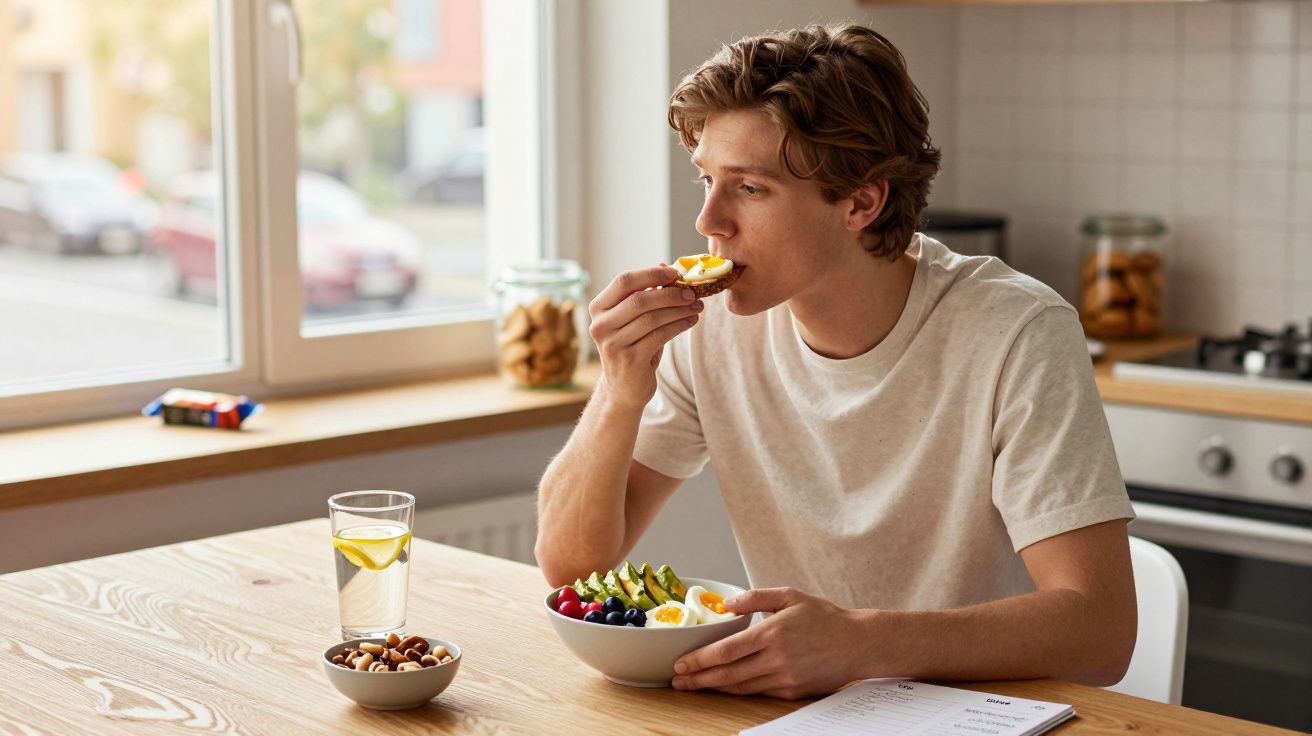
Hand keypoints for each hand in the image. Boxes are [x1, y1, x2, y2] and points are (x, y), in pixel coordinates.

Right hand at [587, 265, 701, 409]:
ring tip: (697, 307)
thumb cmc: (632, 347)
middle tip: (692, 293)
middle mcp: (600, 325)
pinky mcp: (629, 360)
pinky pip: (659, 336)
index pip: (624, 281)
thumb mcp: (635, 319)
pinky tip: (691, 321)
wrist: (624, 388)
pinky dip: (679, 326)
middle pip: (639, 300)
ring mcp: (612, 344)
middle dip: (670, 294)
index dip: (651, 274)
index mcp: (598, 308)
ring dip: (679, 310)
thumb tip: (667, 267)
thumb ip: (647, 293)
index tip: (675, 273)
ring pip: (652, 318)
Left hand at [671, 587, 868, 699]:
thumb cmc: (824, 617)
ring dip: (714, 687)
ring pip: (740, 687)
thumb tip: (727, 604)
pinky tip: (724, 686)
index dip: (700, 659)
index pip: (727, 651)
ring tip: (695, 685)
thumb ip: (756, 598)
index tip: (681, 663)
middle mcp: (777, 659)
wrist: (858, 644)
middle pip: (728, 674)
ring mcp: (785, 678)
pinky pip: (758, 692)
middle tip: (678, 681)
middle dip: (699, 679)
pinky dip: (738, 690)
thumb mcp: (789, 596)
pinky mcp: (792, 691)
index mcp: (773, 633)